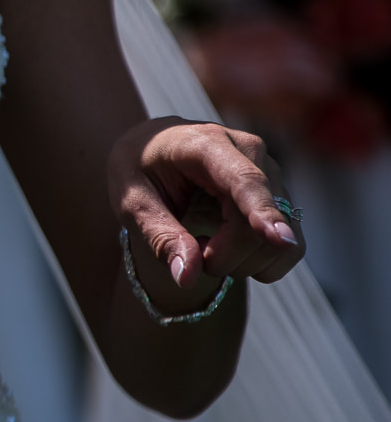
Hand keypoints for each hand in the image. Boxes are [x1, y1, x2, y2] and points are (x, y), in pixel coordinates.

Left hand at [109, 117, 304, 293]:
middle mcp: (251, 153)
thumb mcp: (131, 201)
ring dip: (240, 263)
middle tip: (186, 250)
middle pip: (256, 225)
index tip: (279, 239)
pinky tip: (229, 249)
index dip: (262, 212)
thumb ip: (159, 236)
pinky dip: (260, 262)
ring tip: (204, 243)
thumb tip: (187, 277)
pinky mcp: (281, 197)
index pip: (243, 180)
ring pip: (277, 242)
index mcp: (207, 144)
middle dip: (222, 258)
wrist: (154, 147)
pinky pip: (290, 248)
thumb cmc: (138, 169)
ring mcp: (272, 174)